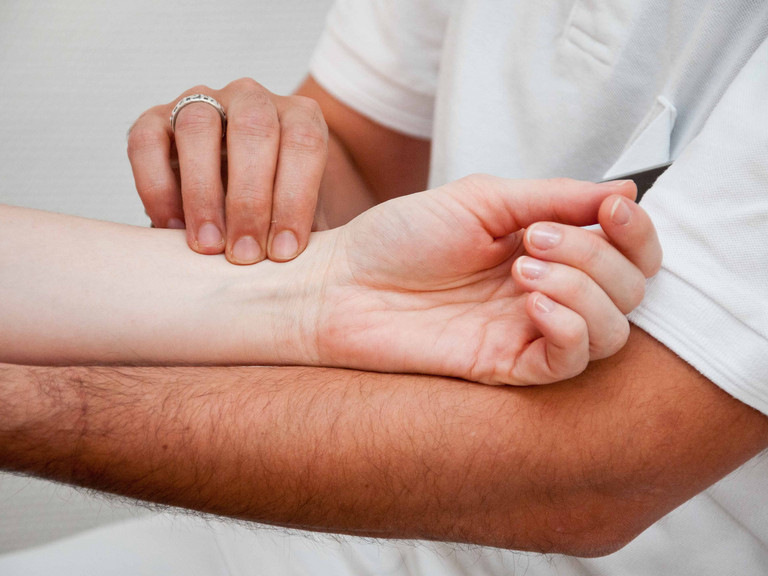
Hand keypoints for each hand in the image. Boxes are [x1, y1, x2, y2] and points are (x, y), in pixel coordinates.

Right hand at [127, 78, 328, 263]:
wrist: (246, 193)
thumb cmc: (284, 209)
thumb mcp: (308, 215)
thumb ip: (308, 230)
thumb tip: (301, 266)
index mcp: (300, 116)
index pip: (304, 142)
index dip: (294, 198)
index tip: (284, 251)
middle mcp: (252, 100)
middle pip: (254, 129)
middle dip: (249, 199)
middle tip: (245, 254)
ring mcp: (202, 104)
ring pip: (198, 128)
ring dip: (202, 193)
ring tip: (208, 246)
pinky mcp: (156, 120)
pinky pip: (146, 142)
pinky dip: (156, 188)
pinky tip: (171, 230)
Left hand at [313, 175, 660, 384]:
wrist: (342, 284)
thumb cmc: (400, 237)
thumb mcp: (481, 199)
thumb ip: (553, 196)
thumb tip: (626, 189)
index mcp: (548, 248)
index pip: (628, 252)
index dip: (637, 231)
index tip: (613, 209)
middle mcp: (548, 292)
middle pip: (630, 290)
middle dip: (599, 257)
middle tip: (537, 238)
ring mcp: (529, 331)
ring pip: (613, 330)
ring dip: (585, 290)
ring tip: (524, 267)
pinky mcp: (507, 366)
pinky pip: (570, 362)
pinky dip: (570, 328)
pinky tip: (533, 302)